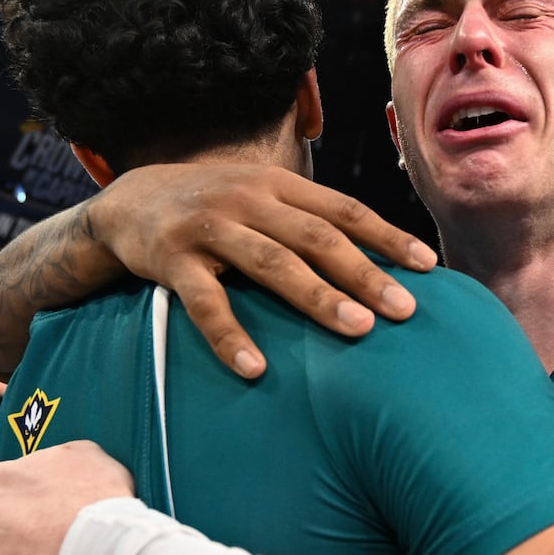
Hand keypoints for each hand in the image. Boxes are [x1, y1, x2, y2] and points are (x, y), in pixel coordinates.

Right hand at [87, 163, 439, 376]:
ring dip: (318, 298)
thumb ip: (305, 221)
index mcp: (276, 186)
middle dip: (364, 273)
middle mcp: (247, 200)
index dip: (386, 237)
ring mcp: (209, 229)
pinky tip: (255, 368)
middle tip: (405, 309)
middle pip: (316, 237)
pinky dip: (230, 337)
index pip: (343, 210)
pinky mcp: (171, 261)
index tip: (428, 267)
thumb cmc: (212, 209)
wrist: (125, 202)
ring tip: (359, 331)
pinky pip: (205, 303)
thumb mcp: (259, 199)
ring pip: (272, 264)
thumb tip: (374, 261)